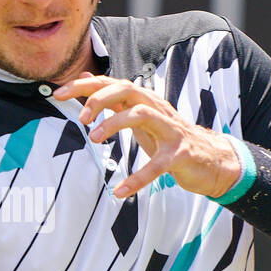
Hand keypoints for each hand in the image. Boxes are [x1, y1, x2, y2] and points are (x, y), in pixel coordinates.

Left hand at [52, 73, 242, 199]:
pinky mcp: (180, 154)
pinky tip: (120, 192)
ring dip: (115, 125)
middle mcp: (157, 109)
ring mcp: (170, 130)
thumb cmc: (169, 137)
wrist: (211, 160)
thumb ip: (113, 99)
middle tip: (82, 119)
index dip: (84, 87)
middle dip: (100, 99)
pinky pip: (157, 165)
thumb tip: (86, 78)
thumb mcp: (139, 116)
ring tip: (94, 140)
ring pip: (141, 115)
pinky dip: (138, 179)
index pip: (111, 84)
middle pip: (127, 89)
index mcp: (144, 101)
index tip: (58, 94)